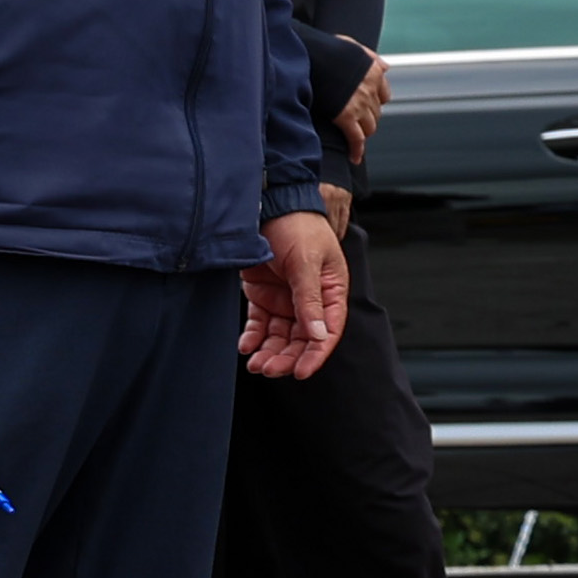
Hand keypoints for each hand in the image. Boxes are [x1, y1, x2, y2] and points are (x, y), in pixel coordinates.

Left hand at [242, 214, 346, 380]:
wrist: (268, 206)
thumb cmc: (298, 226)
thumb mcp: (306, 262)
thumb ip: (310, 299)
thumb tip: (318, 336)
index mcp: (330, 291)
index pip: (328, 330)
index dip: (316, 353)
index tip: (301, 371)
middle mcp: (310, 300)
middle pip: (302, 339)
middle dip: (287, 357)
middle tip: (269, 369)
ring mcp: (285, 299)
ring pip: (280, 337)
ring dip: (269, 352)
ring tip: (255, 364)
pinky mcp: (263, 297)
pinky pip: (259, 325)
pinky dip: (253, 338)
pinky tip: (246, 346)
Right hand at [337, 53, 396, 163]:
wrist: (309, 55)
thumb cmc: (327, 49)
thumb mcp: (353, 47)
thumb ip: (370, 57)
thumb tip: (386, 67)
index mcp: (374, 73)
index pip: (384, 95)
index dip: (376, 103)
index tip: (368, 107)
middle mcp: (370, 89)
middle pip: (376, 113)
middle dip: (367, 118)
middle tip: (356, 123)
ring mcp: (359, 104)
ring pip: (369, 127)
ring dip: (363, 132)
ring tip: (354, 137)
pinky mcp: (345, 116)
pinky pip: (356, 138)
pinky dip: (357, 150)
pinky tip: (355, 158)